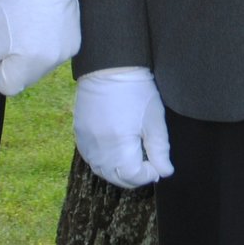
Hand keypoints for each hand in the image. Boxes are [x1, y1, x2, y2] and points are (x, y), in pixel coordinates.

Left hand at [0, 0, 82, 97]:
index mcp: (28, 67)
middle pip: (23, 76)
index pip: (4, 85)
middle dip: (13, 59)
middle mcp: (50, 65)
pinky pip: (54, 52)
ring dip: (30, 51)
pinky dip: (46, 42)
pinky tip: (42, 23)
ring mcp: (65, 54)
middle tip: (11, 32)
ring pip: (38, 64)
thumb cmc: (12, 6)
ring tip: (26, 25)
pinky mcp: (74, 42)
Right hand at [73, 66, 173, 187]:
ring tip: (133, 160)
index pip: (132, 176)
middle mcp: (98, 147)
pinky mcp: (78, 133)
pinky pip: (90, 158)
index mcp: (118, 144)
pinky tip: (115, 153)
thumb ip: (160, 149)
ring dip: (118, 172)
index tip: (157, 167)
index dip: (147, 175)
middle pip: (115, 177)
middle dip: (134, 177)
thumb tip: (165, 172)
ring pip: (101, 170)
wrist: (109, 66)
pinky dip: (103, 162)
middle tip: (148, 166)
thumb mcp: (154, 120)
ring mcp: (85, 141)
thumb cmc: (137, 90)